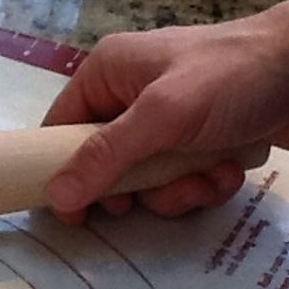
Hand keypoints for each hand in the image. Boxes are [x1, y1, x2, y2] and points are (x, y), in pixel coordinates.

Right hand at [43, 0, 288, 224]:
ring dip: (177, 190)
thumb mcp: (163, 116)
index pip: (61, 129)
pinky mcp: (201, 140)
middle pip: (105, 165)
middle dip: (138, 189)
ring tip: (207, 175)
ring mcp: (169, 120)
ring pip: (147, 181)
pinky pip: (181, 179)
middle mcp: (132, 96)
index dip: (61, 172)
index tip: (75, 214)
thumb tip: (55, 197)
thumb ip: (106, 157)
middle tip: (157, 192)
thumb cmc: (233, 79)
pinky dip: (204, 183)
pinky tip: (229, 169)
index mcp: (108, 74)